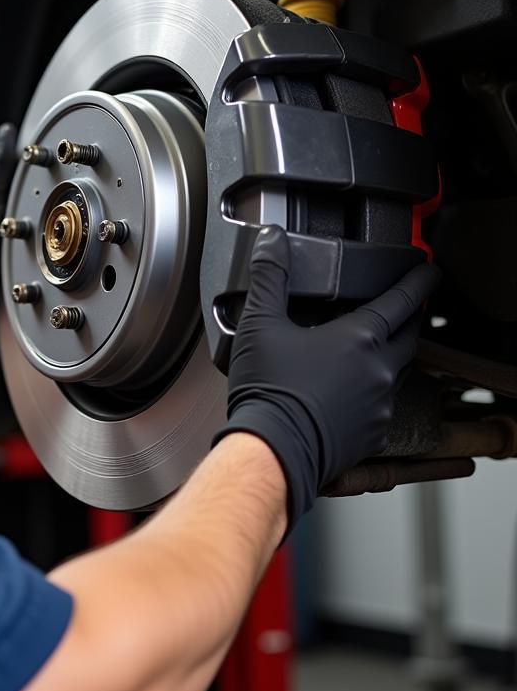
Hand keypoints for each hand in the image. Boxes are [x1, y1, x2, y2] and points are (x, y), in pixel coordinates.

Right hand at [212, 225, 440, 533]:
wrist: (273, 449)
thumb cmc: (269, 390)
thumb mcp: (261, 323)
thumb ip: (270, 276)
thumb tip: (272, 240)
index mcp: (359, 339)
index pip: (402, 301)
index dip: (418, 281)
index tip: (429, 270)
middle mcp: (379, 370)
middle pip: (409, 336)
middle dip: (411, 318)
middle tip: (406, 306)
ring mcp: (380, 404)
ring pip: (398, 371)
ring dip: (392, 355)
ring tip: (375, 347)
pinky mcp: (373, 433)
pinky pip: (385, 404)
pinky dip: (376, 391)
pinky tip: (354, 389)